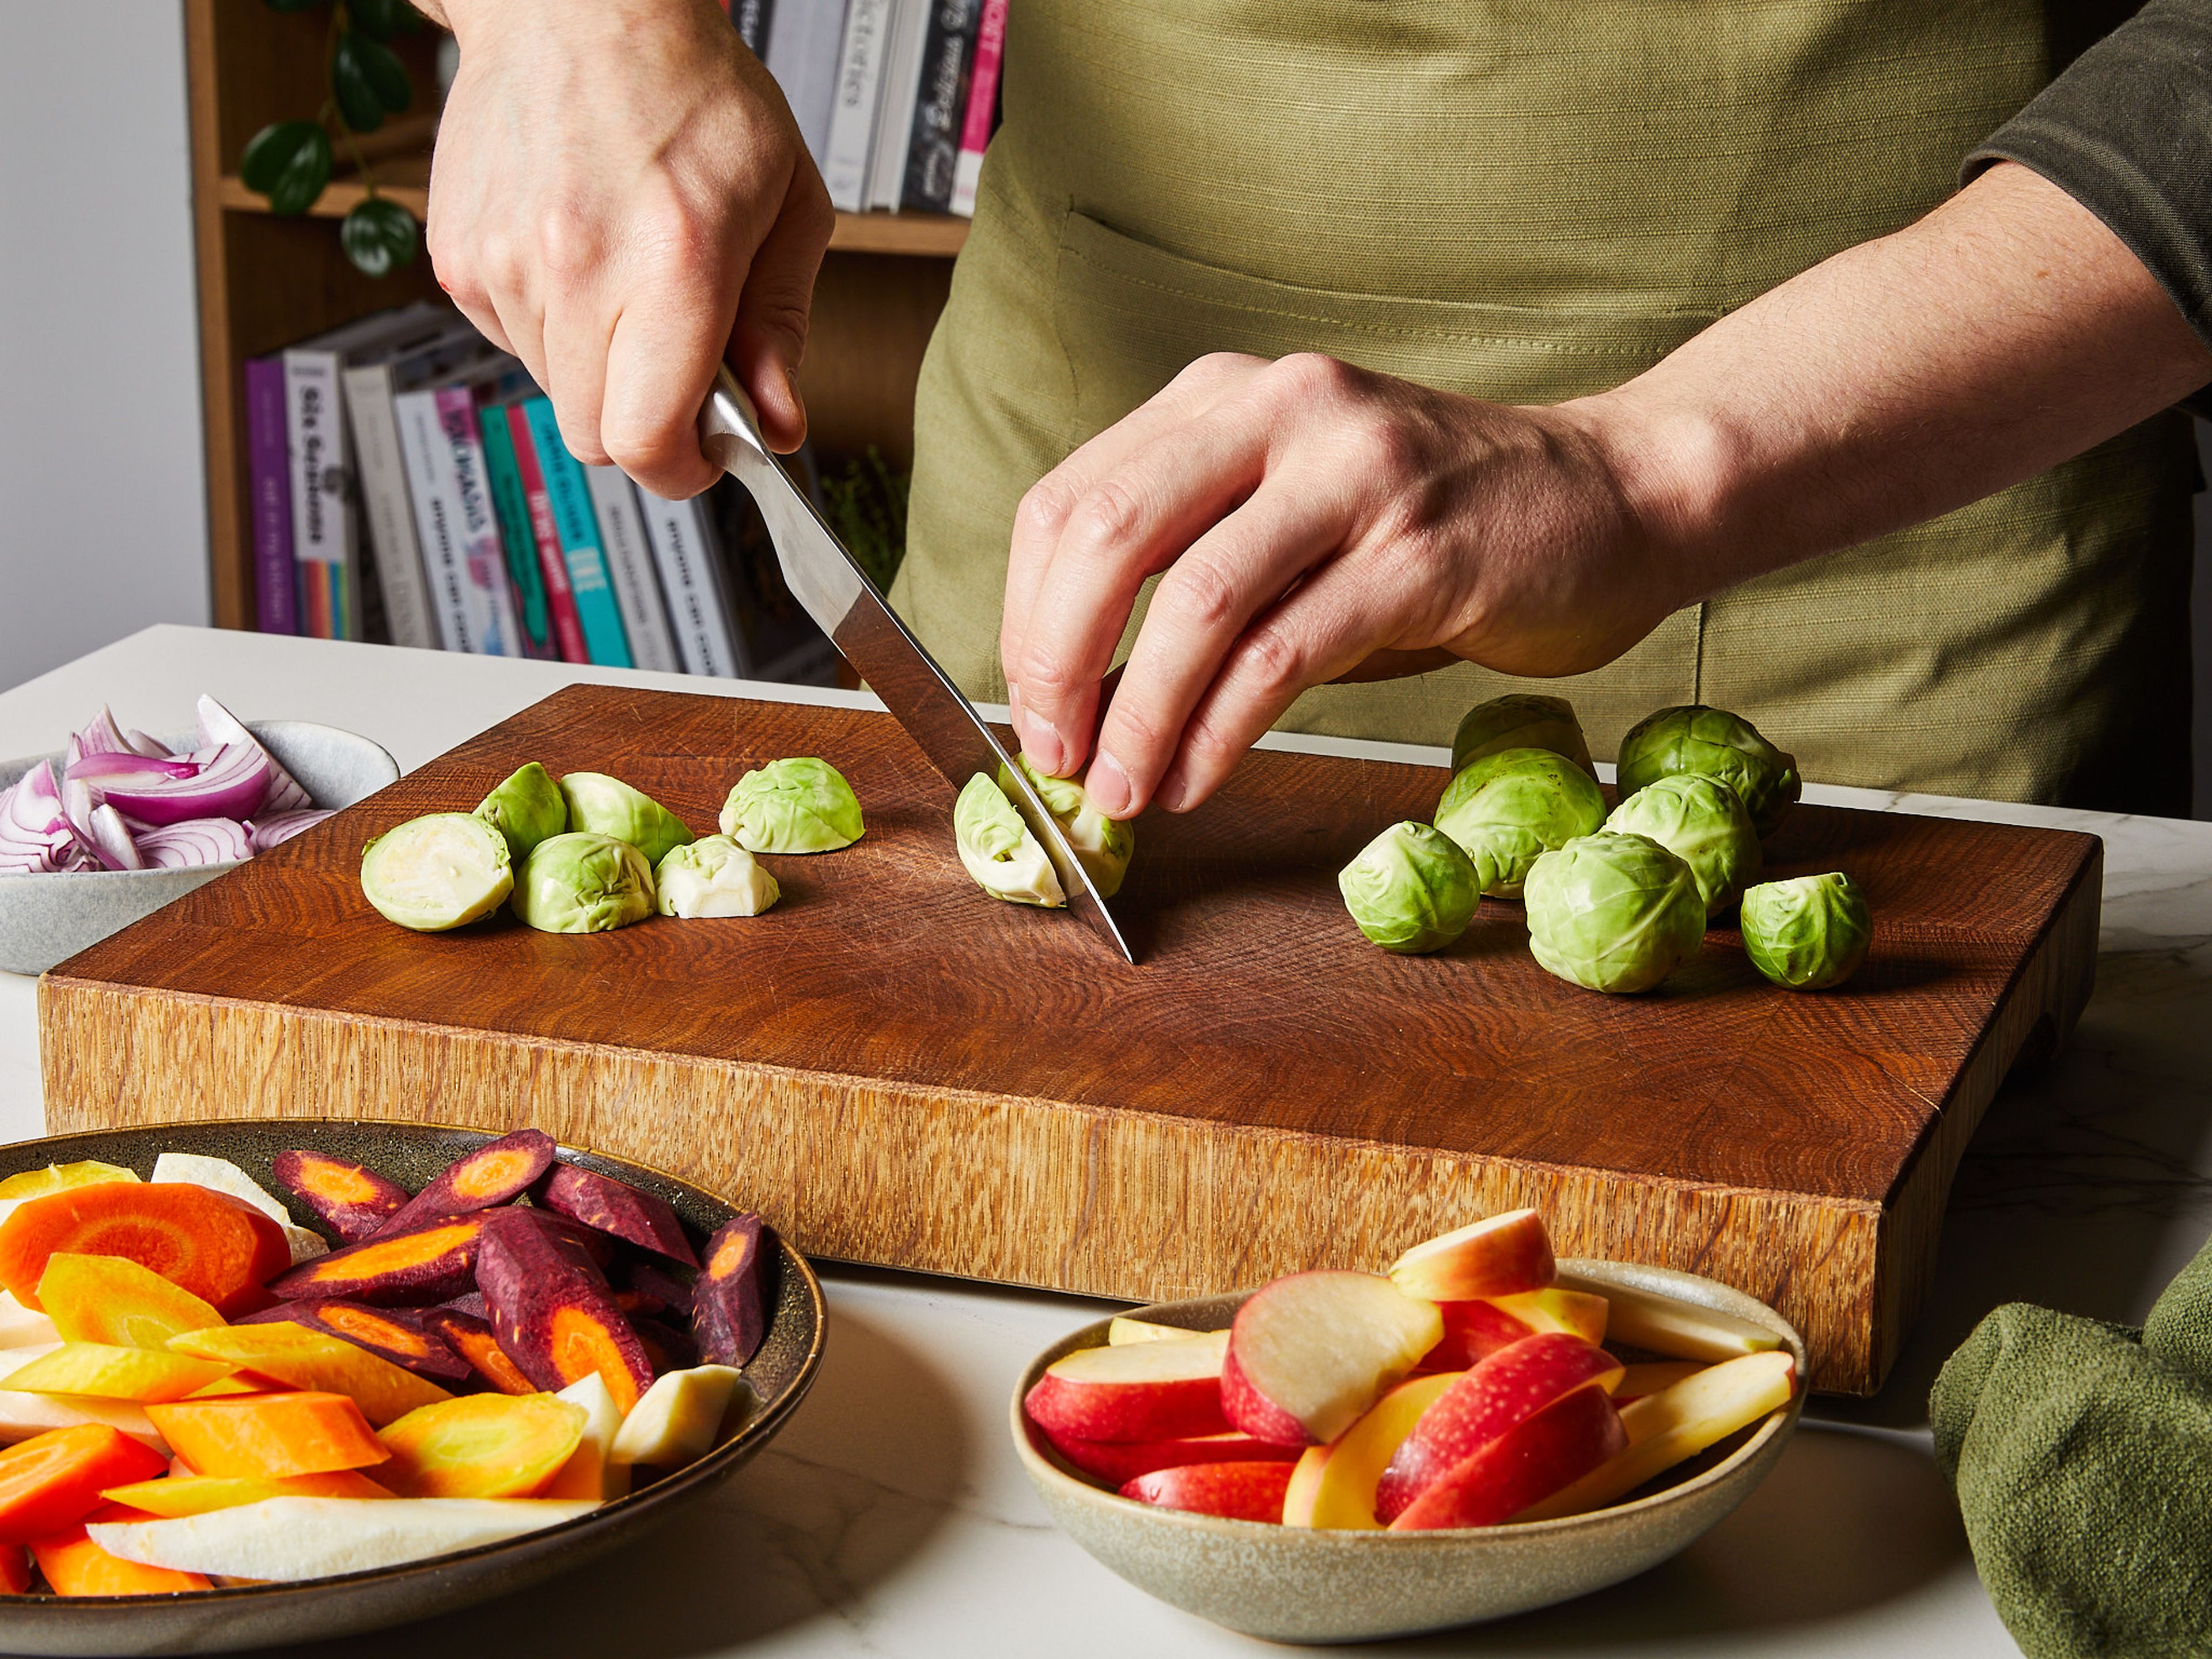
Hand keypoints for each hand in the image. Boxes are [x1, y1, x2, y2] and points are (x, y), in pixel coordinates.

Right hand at [419, 0, 833, 493]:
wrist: (577, 6)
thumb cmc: (691, 92)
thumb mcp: (786, 205)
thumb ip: (781, 328)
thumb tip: (777, 424)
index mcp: (671, 263)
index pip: (647, 439)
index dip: (680, 471)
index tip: (704, 458)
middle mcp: (575, 269)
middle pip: (597, 436)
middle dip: (645, 424)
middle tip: (680, 368)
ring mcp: (503, 265)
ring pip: (555, 392)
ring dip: (598, 367)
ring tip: (627, 280)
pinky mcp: (457, 258)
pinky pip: (512, 342)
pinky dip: (551, 327)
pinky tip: (579, 256)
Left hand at [999, 353, 1679, 817]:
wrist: (1619, 496)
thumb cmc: (1444, 521)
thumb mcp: (1296, 515)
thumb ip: (1192, 574)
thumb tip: (1082, 695)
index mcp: (1229, 394)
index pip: (1070, 500)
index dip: (1025, 617)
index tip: (1027, 707)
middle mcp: (1284, 410)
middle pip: (1108, 535)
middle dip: (1057, 663)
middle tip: (1054, 755)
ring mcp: (1357, 475)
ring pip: (1195, 602)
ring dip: (1139, 716)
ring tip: (1120, 790)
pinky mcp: (1422, 555)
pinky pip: (1284, 655)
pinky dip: (1220, 732)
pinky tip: (1197, 778)